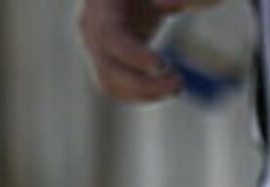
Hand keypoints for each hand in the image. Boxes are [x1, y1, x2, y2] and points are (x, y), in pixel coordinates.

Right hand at [76, 0, 191, 101]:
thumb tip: (162, 5)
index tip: (161, 64)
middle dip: (143, 83)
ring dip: (144, 93)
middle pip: (107, 66)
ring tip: (176, 86)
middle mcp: (90, 26)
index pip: (110, 35)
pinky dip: (140, 94)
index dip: (133, 54)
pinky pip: (115, 88)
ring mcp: (93, 47)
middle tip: (178, 83)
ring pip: (110, 83)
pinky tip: (164, 89)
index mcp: (101, 2)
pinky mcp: (102, 62)